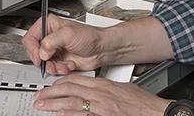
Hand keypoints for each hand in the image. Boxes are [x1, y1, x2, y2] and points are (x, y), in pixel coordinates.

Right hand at [22, 14, 105, 74]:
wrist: (101, 49)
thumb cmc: (90, 36)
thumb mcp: (68, 34)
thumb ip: (51, 41)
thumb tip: (41, 51)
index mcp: (49, 25)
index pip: (30, 37)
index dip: (32, 49)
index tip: (38, 57)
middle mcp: (50, 37)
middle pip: (35, 52)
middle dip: (44, 60)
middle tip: (51, 62)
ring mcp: (54, 49)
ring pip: (43, 62)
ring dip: (53, 66)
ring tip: (63, 65)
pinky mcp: (59, 60)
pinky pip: (52, 68)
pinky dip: (60, 69)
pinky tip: (69, 65)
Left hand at [33, 74, 169, 115]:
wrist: (154, 111)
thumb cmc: (141, 102)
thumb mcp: (121, 89)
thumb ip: (104, 90)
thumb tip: (91, 92)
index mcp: (103, 85)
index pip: (75, 80)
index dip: (59, 83)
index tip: (50, 87)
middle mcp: (100, 94)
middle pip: (69, 89)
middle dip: (51, 93)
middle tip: (38, 97)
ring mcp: (101, 107)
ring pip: (72, 102)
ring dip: (54, 104)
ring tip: (42, 105)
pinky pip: (83, 115)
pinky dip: (70, 115)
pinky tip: (60, 115)